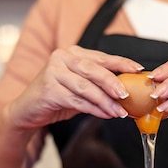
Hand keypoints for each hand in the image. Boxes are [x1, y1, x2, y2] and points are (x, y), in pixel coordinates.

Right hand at [8, 45, 143, 129]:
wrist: (28, 110)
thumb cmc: (56, 98)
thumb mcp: (79, 87)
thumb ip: (98, 85)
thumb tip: (127, 92)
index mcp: (72, 53)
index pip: (102, 57)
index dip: (122, 62)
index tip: (139, 69)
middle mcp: (62, 58)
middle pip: (94, 70)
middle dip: (114, 83)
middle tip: (128, 95)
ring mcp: (53, 72)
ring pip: (87, 87)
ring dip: (106, 101)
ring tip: (119, 111)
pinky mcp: (49, 89)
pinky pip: (77, 100)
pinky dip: (94, 109)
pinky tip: (105, 114)